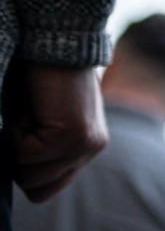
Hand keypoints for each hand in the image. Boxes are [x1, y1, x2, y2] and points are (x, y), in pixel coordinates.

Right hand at [8, 64, 108, 201]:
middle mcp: (90, 150)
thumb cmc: (38, 78)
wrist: (54, 40)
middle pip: (36, 188)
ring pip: (28, 175)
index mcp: (84, 148)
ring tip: (30, 113)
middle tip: (28, 121)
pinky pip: (23, 155)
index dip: (22, 169)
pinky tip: (31, 107)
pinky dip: (14, 132)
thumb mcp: (36, 121)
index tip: (24, 135)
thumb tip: (7, 170)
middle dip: (17, 159)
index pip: (45, 189)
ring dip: (15, 144)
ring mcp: (85, 145)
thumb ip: (32, 148)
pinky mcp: (73, 137)